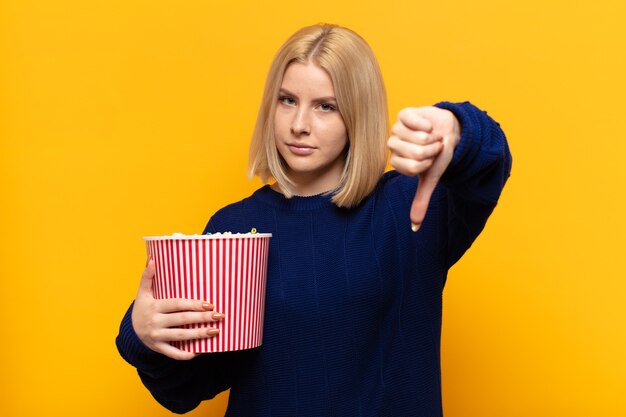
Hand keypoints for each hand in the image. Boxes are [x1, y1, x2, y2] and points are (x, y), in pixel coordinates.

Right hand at [131, 259, 223, 359]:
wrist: (130, 331)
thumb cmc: (142, 308)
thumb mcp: (142, 292)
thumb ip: (147, 276)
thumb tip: (152, 259)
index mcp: (154, 307)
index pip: (177, 305)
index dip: (193, 304)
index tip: (209, 304)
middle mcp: (155, 322)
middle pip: (182, 320)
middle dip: (202, 318)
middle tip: (220, 316)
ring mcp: (156, 337)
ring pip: (180, 337)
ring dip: (199, 335)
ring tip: (216, 331)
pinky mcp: (158, 348)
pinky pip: (173, 353)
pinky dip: (186, 354)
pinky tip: (200, 351)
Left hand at [387, 106, 460, 230]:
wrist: (448, 131)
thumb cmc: (438, 155)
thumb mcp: (431, 179)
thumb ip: (421, 201)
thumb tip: (414, 228)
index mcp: (397, 162)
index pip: (412, 167)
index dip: (428, 163)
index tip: (431, 159)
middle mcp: (393, 146)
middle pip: (416, 153)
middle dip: (432, 150)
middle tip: (433, 146)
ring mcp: (396, 129)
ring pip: (418, 137)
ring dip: (432, 137)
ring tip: (432, 135)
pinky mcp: (404, 114)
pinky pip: (415, 121)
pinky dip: (428, 124)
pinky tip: (428, 124)